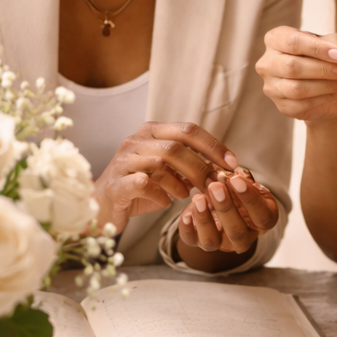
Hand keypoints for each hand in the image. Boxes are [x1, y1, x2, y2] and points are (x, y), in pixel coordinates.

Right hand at [95, 122, 247, 237]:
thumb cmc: (140, 189)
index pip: (188, 130)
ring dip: (182, 182)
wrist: (103, 207)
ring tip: (188, 195)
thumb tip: (223, 170)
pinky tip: (166, 202)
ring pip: (160, 163)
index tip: (233, 163)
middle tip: (216, 185)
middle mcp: (136, 141)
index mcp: (152, 132)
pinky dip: (161, 194)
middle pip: (176, 147)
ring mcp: (123, 161)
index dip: (213, 145)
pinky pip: (143, 183)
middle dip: (202, 167)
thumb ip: (190, 167)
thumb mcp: (169, 174)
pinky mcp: (116, 183)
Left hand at [177, 165, 278, 255]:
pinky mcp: (198, 242)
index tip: (235, 180)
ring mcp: (220, 243)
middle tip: (215, 186)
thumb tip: (231, 173)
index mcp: (262, 222)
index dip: (249, 199)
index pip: (262, 217)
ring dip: (205, 219)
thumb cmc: (238, 189)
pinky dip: (187, 228)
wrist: (223, 200)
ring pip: (212, 241)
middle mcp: (244, 238)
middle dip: (225, 208)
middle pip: (237, 231)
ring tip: (198, 198)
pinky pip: (191, 240)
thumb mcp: (245, 181)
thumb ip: (240, 178)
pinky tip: (186, 214)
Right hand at [257, 27, 336, 122]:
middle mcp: (267, 62)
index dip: (317, 48)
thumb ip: (336, 44)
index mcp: (276, 39)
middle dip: (325, 69)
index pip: (293, 41)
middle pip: (293, 66)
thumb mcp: (332, 45)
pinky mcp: (281, 106)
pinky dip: (323, 99)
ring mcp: (271, 86)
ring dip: (327, 85)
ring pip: (296, 88)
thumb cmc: (324, 59)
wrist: (324, 89)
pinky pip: (301, 104)